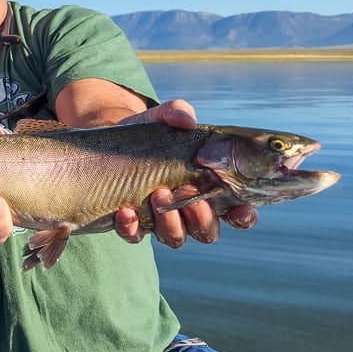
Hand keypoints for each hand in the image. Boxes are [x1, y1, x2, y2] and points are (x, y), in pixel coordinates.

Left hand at [113, 98, 256, 245]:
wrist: (109, 144)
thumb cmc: (149, 135)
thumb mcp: (161, 119)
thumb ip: (177, 113)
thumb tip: (187, 119)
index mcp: (207, 190)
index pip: (236, 212)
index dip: (243, 216)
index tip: (240, 209)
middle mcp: (188, 212)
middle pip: (207, 231)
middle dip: (201, 216)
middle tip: (189, 193)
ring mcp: (160, 221)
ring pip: (175, 238)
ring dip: (170, 223)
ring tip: (158, 195)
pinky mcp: (133, 225)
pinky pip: (135, 236)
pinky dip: (132, 228)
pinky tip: (126, 212)